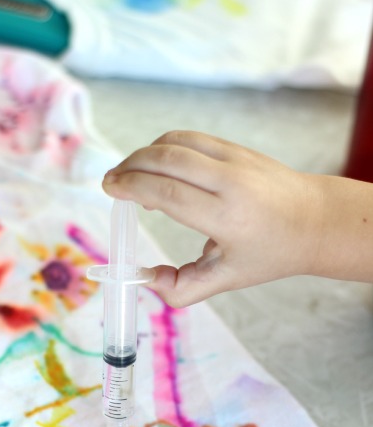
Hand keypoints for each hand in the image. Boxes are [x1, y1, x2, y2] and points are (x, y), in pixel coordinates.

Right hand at [102, 131, 372, 306]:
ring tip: (129, 175)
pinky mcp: (236, 148)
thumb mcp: (227, 279)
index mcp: (227, 218)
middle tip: (110, 181)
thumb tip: (146, 280)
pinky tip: (154, 167)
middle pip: (167, 159)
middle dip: (130, 166)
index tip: (111, 189)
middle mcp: (231, 183)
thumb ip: (182, 288)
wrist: (315, 220)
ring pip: (176, 142)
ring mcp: (235, 159)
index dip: (132, 187)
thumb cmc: (269, 253)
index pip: (168, 192)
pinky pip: (190, 139)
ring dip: (144, 154)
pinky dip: (164, 148)